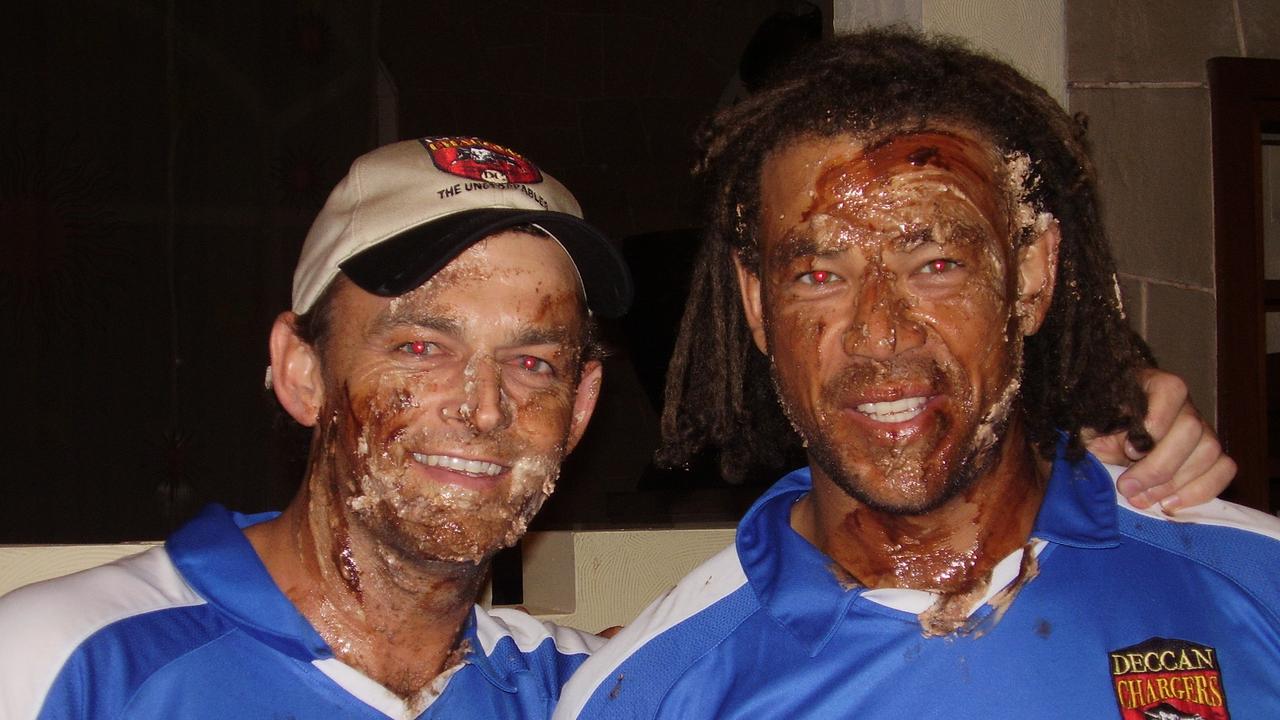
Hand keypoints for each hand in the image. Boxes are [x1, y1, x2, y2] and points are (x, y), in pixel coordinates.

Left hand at [1084, 369, 1235, 512]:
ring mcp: (1200, 430)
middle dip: (1159, 466)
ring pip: (1210, 451)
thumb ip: (1092, 429)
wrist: (1097, 451)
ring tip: (1143, 500)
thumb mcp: (1081, 427)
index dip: (1155, 421)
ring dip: (1176, 483)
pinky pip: (1224, 470)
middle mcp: (1180, 405)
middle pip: (1192, 427)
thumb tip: (1112, 444)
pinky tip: (1169, 504)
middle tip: (1128, 488)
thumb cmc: (1088, 434)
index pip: (1171, 389)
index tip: (1128, 450)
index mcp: (1147, 386)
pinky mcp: (1209, 456)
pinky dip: (1200, 491)